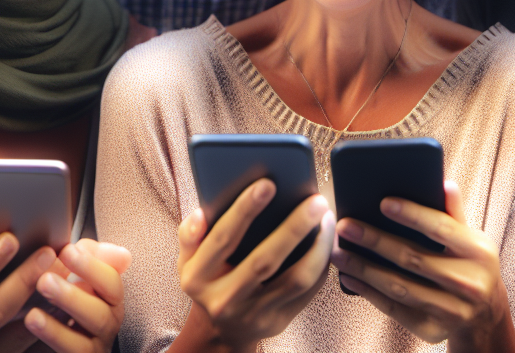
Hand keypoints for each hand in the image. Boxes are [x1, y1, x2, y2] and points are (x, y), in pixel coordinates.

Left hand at [24, 239, 132, 352]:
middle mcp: (106, 327)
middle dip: (72, 298)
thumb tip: (123, 256)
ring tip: (33, 315)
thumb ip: (92, 256)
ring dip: (56, 329)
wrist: (51, 330)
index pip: (111, 283)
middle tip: (45, 281)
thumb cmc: (67, 294)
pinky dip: (50, 341)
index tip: (67, 251)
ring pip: (81, 345)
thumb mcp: (79, 271)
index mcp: (110, 300)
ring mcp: (92, 349)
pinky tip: (32, 326)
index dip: (90, 267)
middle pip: (99, 316)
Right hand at [177, 180, 333, 350]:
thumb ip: (190, 234)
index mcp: (197, 278)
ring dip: (317, 247)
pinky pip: (308, 292)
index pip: (222, 239)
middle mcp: (224, 300)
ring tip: (326, 219)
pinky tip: (327, 241)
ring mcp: (254, 314)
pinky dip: (321, 264)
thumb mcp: (188, 260)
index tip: (267, 184)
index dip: (244, 210)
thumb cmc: (208, 280)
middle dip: (293, 228)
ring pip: (295, 280)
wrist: (222, 329)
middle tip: (315, 201)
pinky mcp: (278, 322)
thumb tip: (202, 213)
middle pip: (264, 261)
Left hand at [332, 182, 514, 352]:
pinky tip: (349, 277)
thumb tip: (443, 183)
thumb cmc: (470, 264)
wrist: (486, 313)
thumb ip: (453, 212)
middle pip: (413, 258)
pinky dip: (368, 292)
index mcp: (479, 252)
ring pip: (399, 286)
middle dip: (374, 241)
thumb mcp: (471, 238)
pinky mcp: (433, 329)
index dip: (412, 214)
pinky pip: (394, 309)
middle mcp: (469, 283)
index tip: (383, 202)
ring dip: (363, 268)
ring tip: (338, 251)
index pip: (441, 228)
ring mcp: (452, 310)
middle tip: (345, 226)